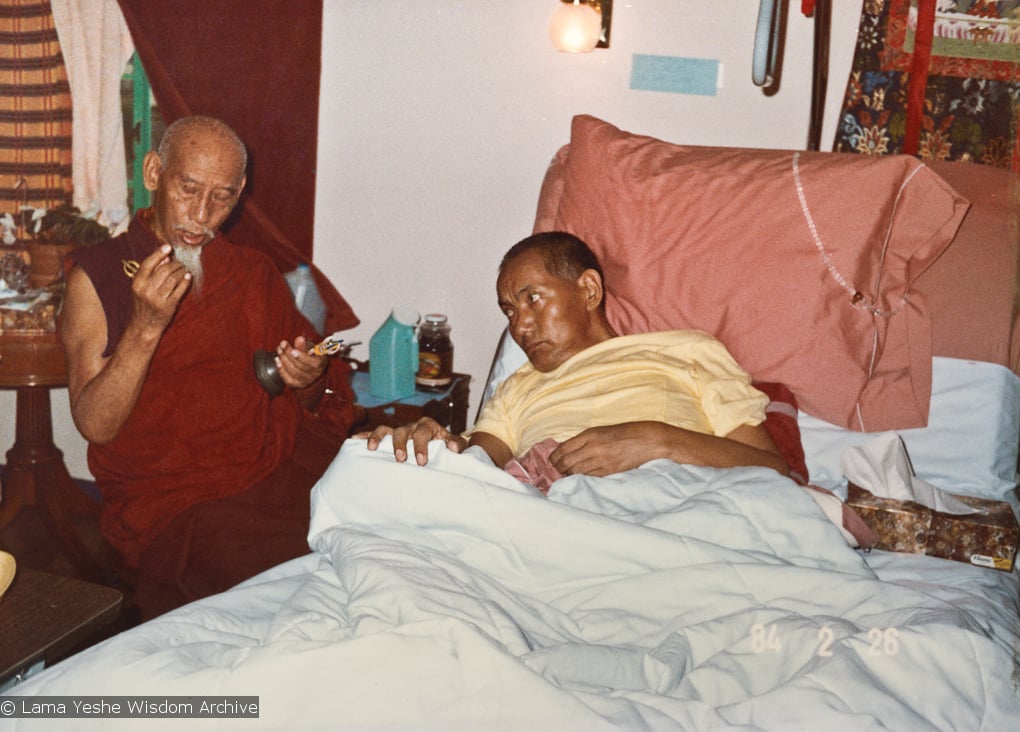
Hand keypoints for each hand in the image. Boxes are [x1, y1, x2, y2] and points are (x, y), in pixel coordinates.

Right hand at [130, 244, 190, 335]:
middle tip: (179, 262)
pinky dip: (185, 281)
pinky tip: (187, 276)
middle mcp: (146, 290)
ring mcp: (157, 299)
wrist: (144, 326)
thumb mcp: (141, 287)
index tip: (168, 247)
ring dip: (181, 271)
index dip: (158, 254)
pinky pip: (180, 289)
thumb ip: (151, 272)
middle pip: (164, 270)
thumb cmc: (143, 303)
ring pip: (173, 278)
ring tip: (184, 269)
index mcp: (137, 283)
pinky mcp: (168, 306)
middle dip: (175, 264)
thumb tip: (165, 257)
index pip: (148, 264)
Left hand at [274, 336, 326, 389]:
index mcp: (321, 363)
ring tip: (279, 349)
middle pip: (301, 366)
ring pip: (293, 372)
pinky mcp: (297, 384)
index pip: (314, 363)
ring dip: (284, 359)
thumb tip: (300, 339)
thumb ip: (305, 344)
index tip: (293, 351)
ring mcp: (306, 381)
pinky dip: (281, 369)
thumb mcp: (310, 347)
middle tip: (283, 344)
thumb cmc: (311, 355)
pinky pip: (288, 379)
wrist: (310, 369)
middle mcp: (315, 374)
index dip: (302, 357)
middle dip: (289, 354)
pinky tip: (277, 360)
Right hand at [360, 417, 467, 465]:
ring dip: (378, 438)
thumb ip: (456, 444)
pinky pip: (375, 434)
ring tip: (372, 449)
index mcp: (428, 426)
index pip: (423, 434)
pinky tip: (353, 441)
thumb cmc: (447, 446)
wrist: (442, 443)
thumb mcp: (455, 444)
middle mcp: (411, 426)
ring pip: (385, 430)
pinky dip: (365, 436)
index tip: (421, 462)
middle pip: (402, 431)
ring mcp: (399, 431)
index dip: (421, 447)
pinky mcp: (389, 437)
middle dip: (400, 445)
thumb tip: (453, 447)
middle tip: (401, 460)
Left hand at [549, 422, 678, 476]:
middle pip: (566, 463)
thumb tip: (567, 450)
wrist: (649, 441)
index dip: (554, 457)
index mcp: (590, 435)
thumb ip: (584, 440)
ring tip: (571, 474)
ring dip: (570, 475)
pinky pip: (589, 478)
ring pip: (576, 473)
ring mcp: (601, 462)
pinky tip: (583, 477)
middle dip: (559, 468)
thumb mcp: (602, 430)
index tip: (552, 460)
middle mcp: (593, 448)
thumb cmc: (626, 433)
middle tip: (559, 470)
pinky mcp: (609, 473)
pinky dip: (583, 479)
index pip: (562, 449)